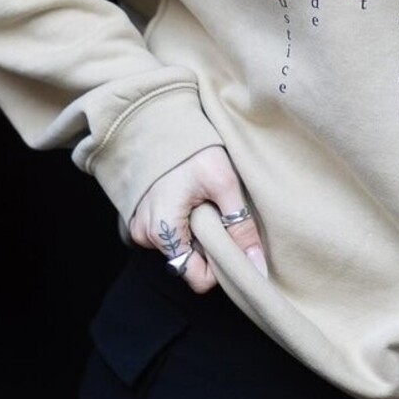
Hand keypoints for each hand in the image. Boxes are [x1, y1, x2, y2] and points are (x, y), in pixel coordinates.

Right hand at [127, 144, 268, 292]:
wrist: (161, 120)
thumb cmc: (192, 149)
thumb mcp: (224, 183)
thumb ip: (241, 226)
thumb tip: (258, 266)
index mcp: (163, 230)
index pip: (197, 278)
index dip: (219, 265)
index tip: (231, 240)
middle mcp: (145, 234)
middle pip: (188, 263)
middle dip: (208, 246)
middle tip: (218, 214)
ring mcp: (140, 226)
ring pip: (179, 249)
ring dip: (196, 234)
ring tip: (203, 202)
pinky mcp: (141, 217)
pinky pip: (168, 234)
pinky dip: (183, 224)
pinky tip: (190, 200)